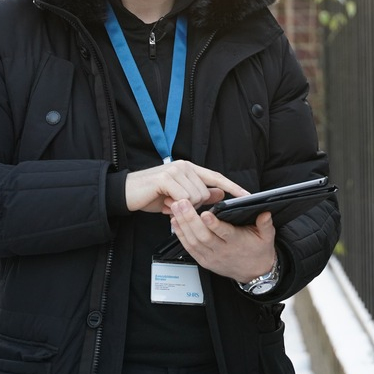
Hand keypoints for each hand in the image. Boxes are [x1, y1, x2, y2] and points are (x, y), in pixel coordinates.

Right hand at [124, 160, 248, 213]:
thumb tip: (220, 194)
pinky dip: (176, 206)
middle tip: (177, 205)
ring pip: (196, 197)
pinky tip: (165, 203)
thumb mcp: (179, 196)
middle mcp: (184, 166)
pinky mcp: (166, 178)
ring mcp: (175, 170)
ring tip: (169, 203)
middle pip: (205, 192)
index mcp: (190, 169)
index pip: (216, 177)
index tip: (247, 195)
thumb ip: (200, 194)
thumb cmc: (153, 195)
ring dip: (183, 207)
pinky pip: (183, 198)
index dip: (232, 186)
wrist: (126, 193)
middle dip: (194, 205)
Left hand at [169, 202, 276, 282]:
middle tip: (181, 203)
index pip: (224, 233)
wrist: (254, 273)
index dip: (214, 224)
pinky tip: (175, 222)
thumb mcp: (267, 237)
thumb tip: (265, 212)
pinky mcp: (204, 261)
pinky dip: (181, 235)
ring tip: (175, 208)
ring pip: (193, 241)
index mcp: (237, 243)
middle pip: (203, 236)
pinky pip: (189, 248)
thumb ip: (266, 224)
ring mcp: (211, 257)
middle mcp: (222, 251)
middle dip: (190, 219)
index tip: (205, 213)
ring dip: (182, 224)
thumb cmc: (259, 251)